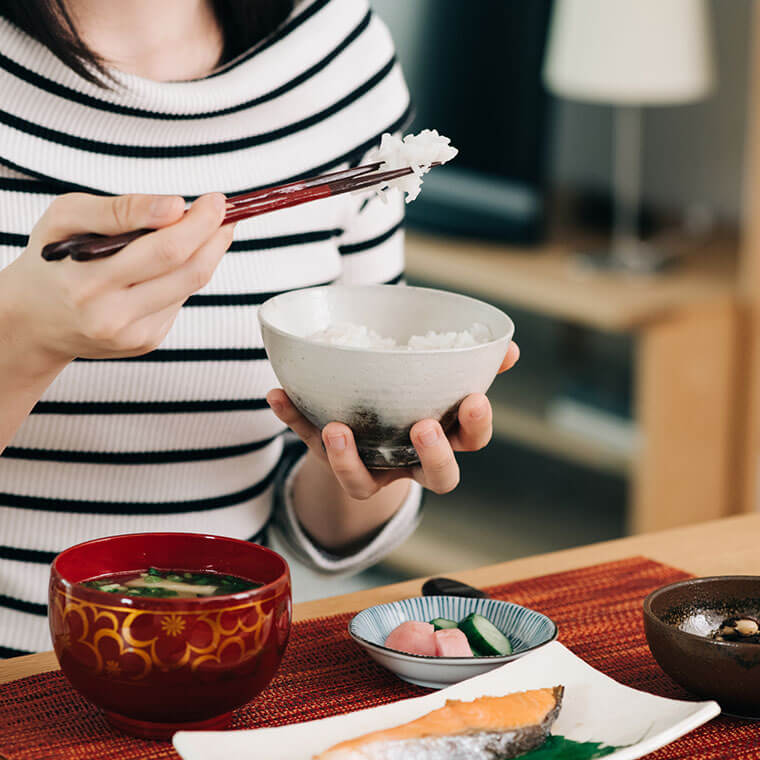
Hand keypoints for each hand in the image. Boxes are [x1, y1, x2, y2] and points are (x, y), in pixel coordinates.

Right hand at [1, 192, 232, 366]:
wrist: (34, 319)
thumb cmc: (51, 261)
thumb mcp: (66, 219)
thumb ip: (120, 210)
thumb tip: (175, 206)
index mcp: (88, 283)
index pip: (163, 250)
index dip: (198, 223)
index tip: (215, 200)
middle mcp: (112, 316)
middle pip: (188, 271)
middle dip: (213, 235)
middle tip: (222, 210)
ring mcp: (133, 334)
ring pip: (190, 286)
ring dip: (206, 253)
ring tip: (204, 229)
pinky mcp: (146, 341)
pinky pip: (179, 301)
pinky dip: (181, 275)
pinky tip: (168, 263)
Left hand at [267, 341, 519, 497]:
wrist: (371, 434)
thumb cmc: (414, 402)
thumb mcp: (442, 383)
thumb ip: (472, 365)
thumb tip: (507, 346)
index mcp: (444, 440)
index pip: (471, 442)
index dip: (475, 427)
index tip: (473, 399)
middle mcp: (410, 464)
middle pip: (436, 478)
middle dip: (433, 455)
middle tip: (422, 427)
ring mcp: (370, 469)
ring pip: (362, 483)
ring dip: (347, 459)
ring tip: (336, 428)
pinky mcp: (331, 460)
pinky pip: (309, 443)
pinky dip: (293, 419)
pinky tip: (277, 394)